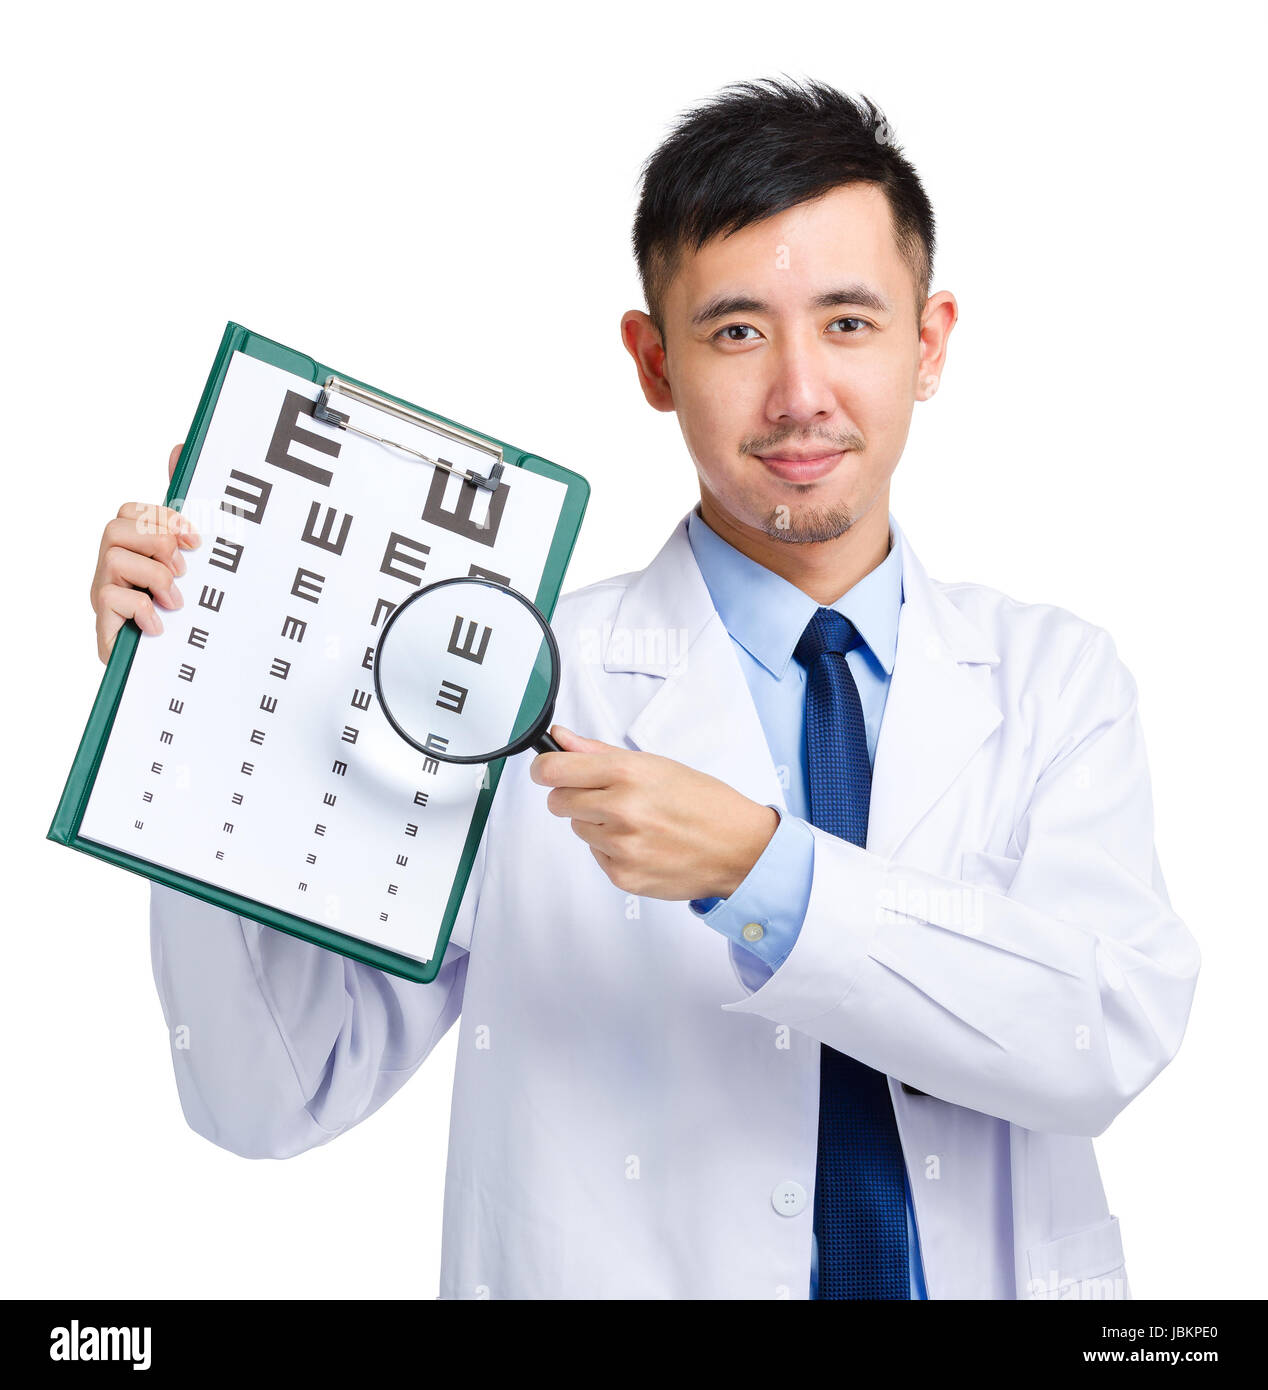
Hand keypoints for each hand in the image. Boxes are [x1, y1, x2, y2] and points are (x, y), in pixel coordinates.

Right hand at [91, 443, 200, 662]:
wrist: (178, 678)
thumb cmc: (191, 618)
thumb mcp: (202, 567)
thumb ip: (190, 517)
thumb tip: (178, 447)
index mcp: (136, 552)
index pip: (130, 512)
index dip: (161, 517)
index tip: (195, 540)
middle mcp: (113, 570)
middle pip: (115, 527)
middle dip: (157, 542)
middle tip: (183, 571)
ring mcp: (105, 597)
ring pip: (114, 557)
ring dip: (154, 576)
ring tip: (175, 601)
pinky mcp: (105, 626)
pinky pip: (112, 598)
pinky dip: (143, 609)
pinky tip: (160, 625)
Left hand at [530, 725, 778, 900]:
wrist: (739, 849)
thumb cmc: (705, 803)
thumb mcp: (656, 765)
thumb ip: (599, 753)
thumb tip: (561, 738)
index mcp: (628, 773)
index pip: (553, 770)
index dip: (545, 769)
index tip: (548, 770)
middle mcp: (621, 809)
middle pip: (558, 801)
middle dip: (574, 796)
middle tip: (606, 797)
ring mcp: (620, 846)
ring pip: (577, 829)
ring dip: (595, 823)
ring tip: (636, 821)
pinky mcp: (622, 875)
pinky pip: (596, 855)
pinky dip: (611, 849)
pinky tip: (642, 843)